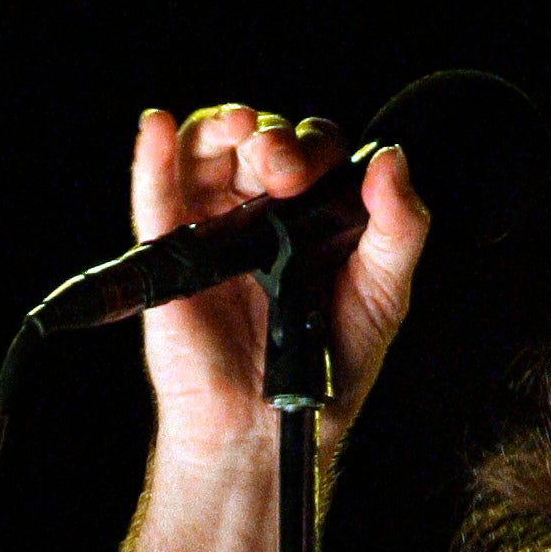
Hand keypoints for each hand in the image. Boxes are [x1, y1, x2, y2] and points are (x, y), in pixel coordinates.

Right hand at [130, 105, 429, 459]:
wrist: (276, 425)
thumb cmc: (331, 366)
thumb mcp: (385, 293)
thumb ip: (399, 227)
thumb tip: (393, 157)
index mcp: (313, 218)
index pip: (313, 152)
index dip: (317, 148)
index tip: (323, 176)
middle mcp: (262, 215)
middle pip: (258, 142)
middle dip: (275, 139)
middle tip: (286, 172)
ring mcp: (214, 230)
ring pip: (205, 152)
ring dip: (221, 127)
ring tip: (241, 128)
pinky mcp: (171, 256)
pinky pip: (153, 195)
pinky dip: (151, 155)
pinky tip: (158, 126)